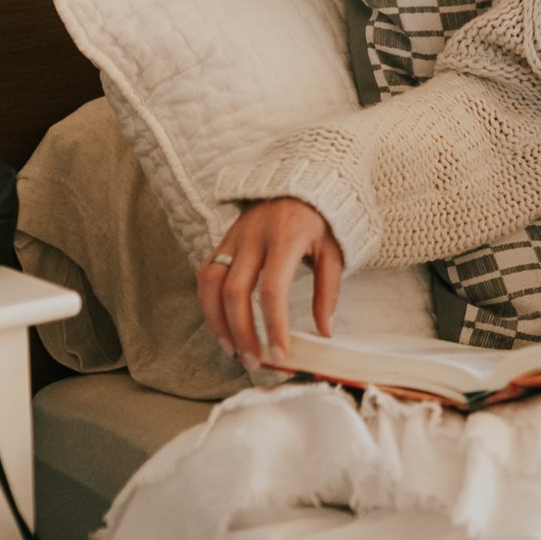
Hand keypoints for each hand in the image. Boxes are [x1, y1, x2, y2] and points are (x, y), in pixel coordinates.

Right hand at [196, 197, 342, 370]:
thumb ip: (329, 291)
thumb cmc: (322, 218)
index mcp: (286, 238)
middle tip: (254, 361)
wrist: (302, 178)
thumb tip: (325, 331)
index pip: (272, 290)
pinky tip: (221, 326)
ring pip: (211, 285)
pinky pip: (205, 275)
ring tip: (232, 350)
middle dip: (242, 332)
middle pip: (236, 292)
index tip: (280, 354)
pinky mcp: (223, 239)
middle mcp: (254, 237)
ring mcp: (234, 237)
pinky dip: (208, 304)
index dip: (273, 325)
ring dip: (217, 322)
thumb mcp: (335, 249)